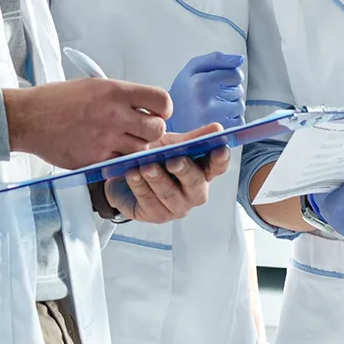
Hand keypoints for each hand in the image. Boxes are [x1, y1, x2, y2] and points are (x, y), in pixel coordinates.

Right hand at [4, 78, 169, 169]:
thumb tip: (142, 107)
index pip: (161, 101)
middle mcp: (114, 114)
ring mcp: (105, 139)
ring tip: (118, 141)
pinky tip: (105, 150)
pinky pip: (120, 163)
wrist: (28, 118)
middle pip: (157, 129)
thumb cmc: (55, 101)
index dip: (162, 109)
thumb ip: (120, 97)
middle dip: (152, 131)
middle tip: (139, 130)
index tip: (156, 112)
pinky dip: (117, 160)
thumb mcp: (92, 85)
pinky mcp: (95, 159)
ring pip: (141, 150)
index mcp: (114, 91)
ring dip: (135, 148)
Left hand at [101, 125, 231, 222]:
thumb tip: (217, 128)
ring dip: (158, 179)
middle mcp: (194, 192)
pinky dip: (140, 187)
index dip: (220, 159)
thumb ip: (190, 138)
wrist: (123, 174)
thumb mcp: (170, 144)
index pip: (217, 167)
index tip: (220, 148)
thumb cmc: (153, 158)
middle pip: (196, 184)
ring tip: (146, 167)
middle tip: (172, 160)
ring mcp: (177, 207)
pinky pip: (149, 202)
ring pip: (170, 195)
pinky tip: (132, 175)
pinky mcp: (156, 215)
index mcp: (202, 171)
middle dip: (184, 171)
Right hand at [167, 52, 244, 135]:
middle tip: (211, 96)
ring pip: (240, 106)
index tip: (217, 82)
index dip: (229, 77)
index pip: (235, 75)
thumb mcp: (192, 69)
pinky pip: (239, 121)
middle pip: (239, 90)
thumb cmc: (183, 92)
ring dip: (231, 106)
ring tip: (212, 108)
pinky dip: (231, 120)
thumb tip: (240, 59)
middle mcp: (206, 101)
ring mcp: (213, 119)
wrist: (169, 123)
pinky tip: (216, 119)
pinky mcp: (219, 132)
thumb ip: (216, 59)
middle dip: (229, 92)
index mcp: (200, 82)